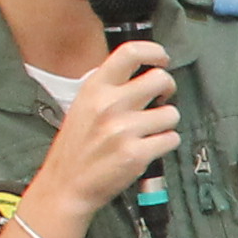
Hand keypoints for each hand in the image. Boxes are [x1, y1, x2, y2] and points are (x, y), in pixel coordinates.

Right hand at [28, 39, 178, 237]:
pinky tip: (148, 148)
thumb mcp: (84, 105)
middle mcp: (109, 104)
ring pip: (172, 113)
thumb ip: (110, 88)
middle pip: (161, 79)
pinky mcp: (137, 153)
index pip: (130, 52)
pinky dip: (165, 144)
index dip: (155, 52)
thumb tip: (144, 72)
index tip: (162, 59)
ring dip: (166, 123)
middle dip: (168, 89)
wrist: (66, 185)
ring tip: (147, 132)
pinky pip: (171, 139)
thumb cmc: (77, 146)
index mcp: (95, 88)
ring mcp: (124, 129)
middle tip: (161, 100)